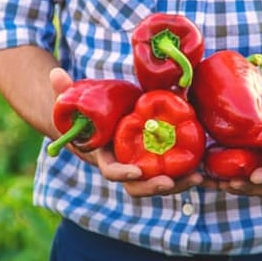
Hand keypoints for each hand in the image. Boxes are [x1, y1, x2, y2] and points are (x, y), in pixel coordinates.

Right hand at [51, 69, 204, 196]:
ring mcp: (144, 168)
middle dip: (153, 188)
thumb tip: (56, 73)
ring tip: (197, 177)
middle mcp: (125, 168)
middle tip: (169, 182)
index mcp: (105, 157)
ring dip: (178, 184)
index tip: (135, 171)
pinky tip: (206, 172)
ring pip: (160, 184)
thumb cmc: (91, 115)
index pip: (111, 171)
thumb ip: (66, 92)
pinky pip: (175, 175)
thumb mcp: (79, 104)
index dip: (122, 174)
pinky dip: (189, 175)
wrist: (105, 124)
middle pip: (137, 187)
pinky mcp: (160, 164)